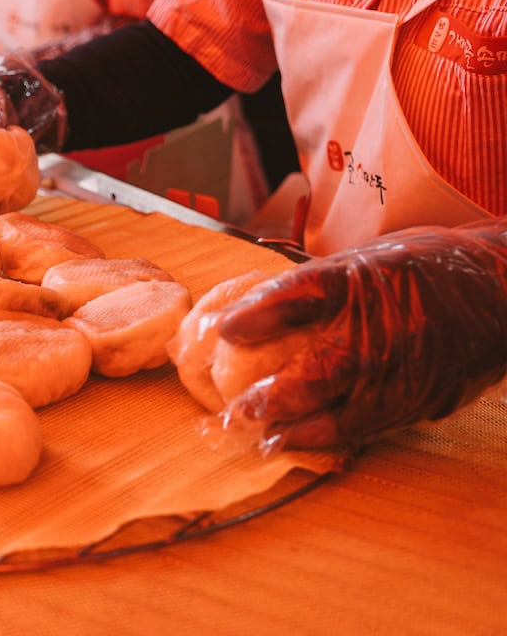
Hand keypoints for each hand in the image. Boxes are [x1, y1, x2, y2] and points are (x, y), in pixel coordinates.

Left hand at [215, 219, 506, 450]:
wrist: (501, 292)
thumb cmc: (419, 271)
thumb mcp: (364, 261)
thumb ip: (312, 289)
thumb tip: (242, 316)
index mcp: (367, 279)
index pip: (307, 292)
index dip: (262, 312)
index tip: (223, 330)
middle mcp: (390, 327)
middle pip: (327, 367)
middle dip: (279, 394)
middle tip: (242, 408)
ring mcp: (410, 369)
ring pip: (350, 413)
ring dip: (301, 430)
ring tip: (266, 438)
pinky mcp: (425, 400)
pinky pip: (373, 427)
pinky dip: (334, 439)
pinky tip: (304, 442)